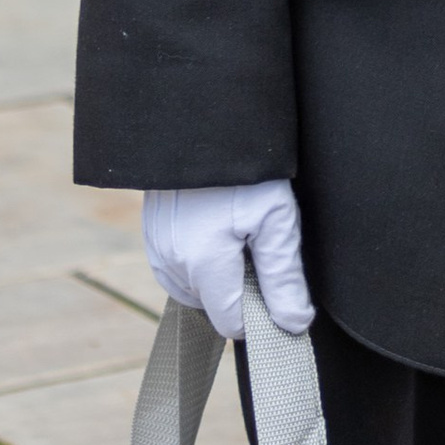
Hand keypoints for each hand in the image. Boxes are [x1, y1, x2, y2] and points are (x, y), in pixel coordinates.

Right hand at [141, 179, 313, 338]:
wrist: (201, 121)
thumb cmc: (244, 166)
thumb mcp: (275, 216)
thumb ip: (283, 276)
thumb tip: (294, 323)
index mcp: (203, 266)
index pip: (232, 323)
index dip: (261, 309)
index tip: (277, 282)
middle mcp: (172, 265)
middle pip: (215, 304)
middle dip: (240, 284)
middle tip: (257, 238)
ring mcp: (157, 250)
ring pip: (196, 287)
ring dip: (220, 270)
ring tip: (237, 225)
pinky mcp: (151, 235)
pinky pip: (179, 266)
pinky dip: (200, 257)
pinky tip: (217, 223)